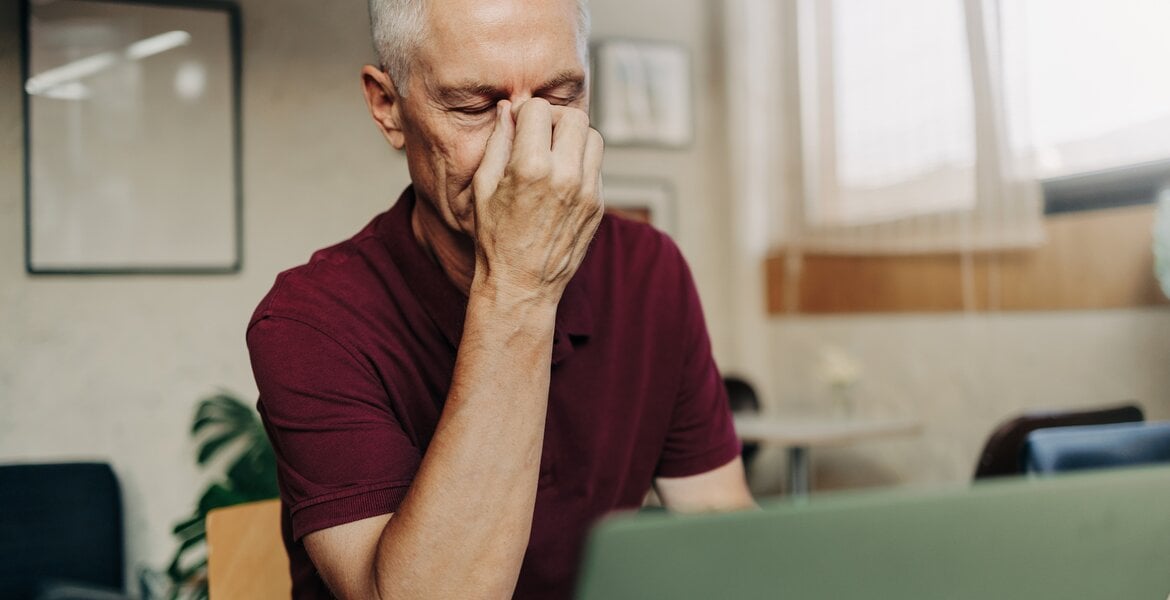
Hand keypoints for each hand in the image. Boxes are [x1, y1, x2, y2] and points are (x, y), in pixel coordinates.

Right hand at [470, 98, 604, 303]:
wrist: (522, 285)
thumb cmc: (495, 238)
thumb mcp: (484, 187)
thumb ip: (498, 142)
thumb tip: (508, 108)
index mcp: (531, 167)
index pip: (539, 109)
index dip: (525, 113)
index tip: (519, 126)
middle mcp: (565, 176)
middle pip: (574, 117)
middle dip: (555, 118)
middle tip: (540, 134)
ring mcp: (587, 192)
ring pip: (593, 137)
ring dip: (574, 137)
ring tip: (554, 153)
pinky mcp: (598, 206)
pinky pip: (596, 166)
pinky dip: (581, 162)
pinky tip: (562, 178)